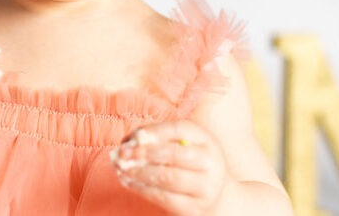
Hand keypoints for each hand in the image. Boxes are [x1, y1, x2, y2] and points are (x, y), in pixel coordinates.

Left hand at [111, 120, 227, 215]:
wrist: (216, 195)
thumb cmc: (189, 162)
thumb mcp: (180, 143)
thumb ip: (156, 137)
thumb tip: (129, 140)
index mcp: (205, 139)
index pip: (179, 130)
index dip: (154, 132)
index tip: (133, 136)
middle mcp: (210, 161)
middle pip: (174, 154)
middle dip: (144, 153)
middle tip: (122, 153)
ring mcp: (206, 187)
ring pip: (169, 178)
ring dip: (140, 172)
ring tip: (121, 168)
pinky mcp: (195, 208)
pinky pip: (165, 198)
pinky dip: (143, 189)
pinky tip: (128, 181)